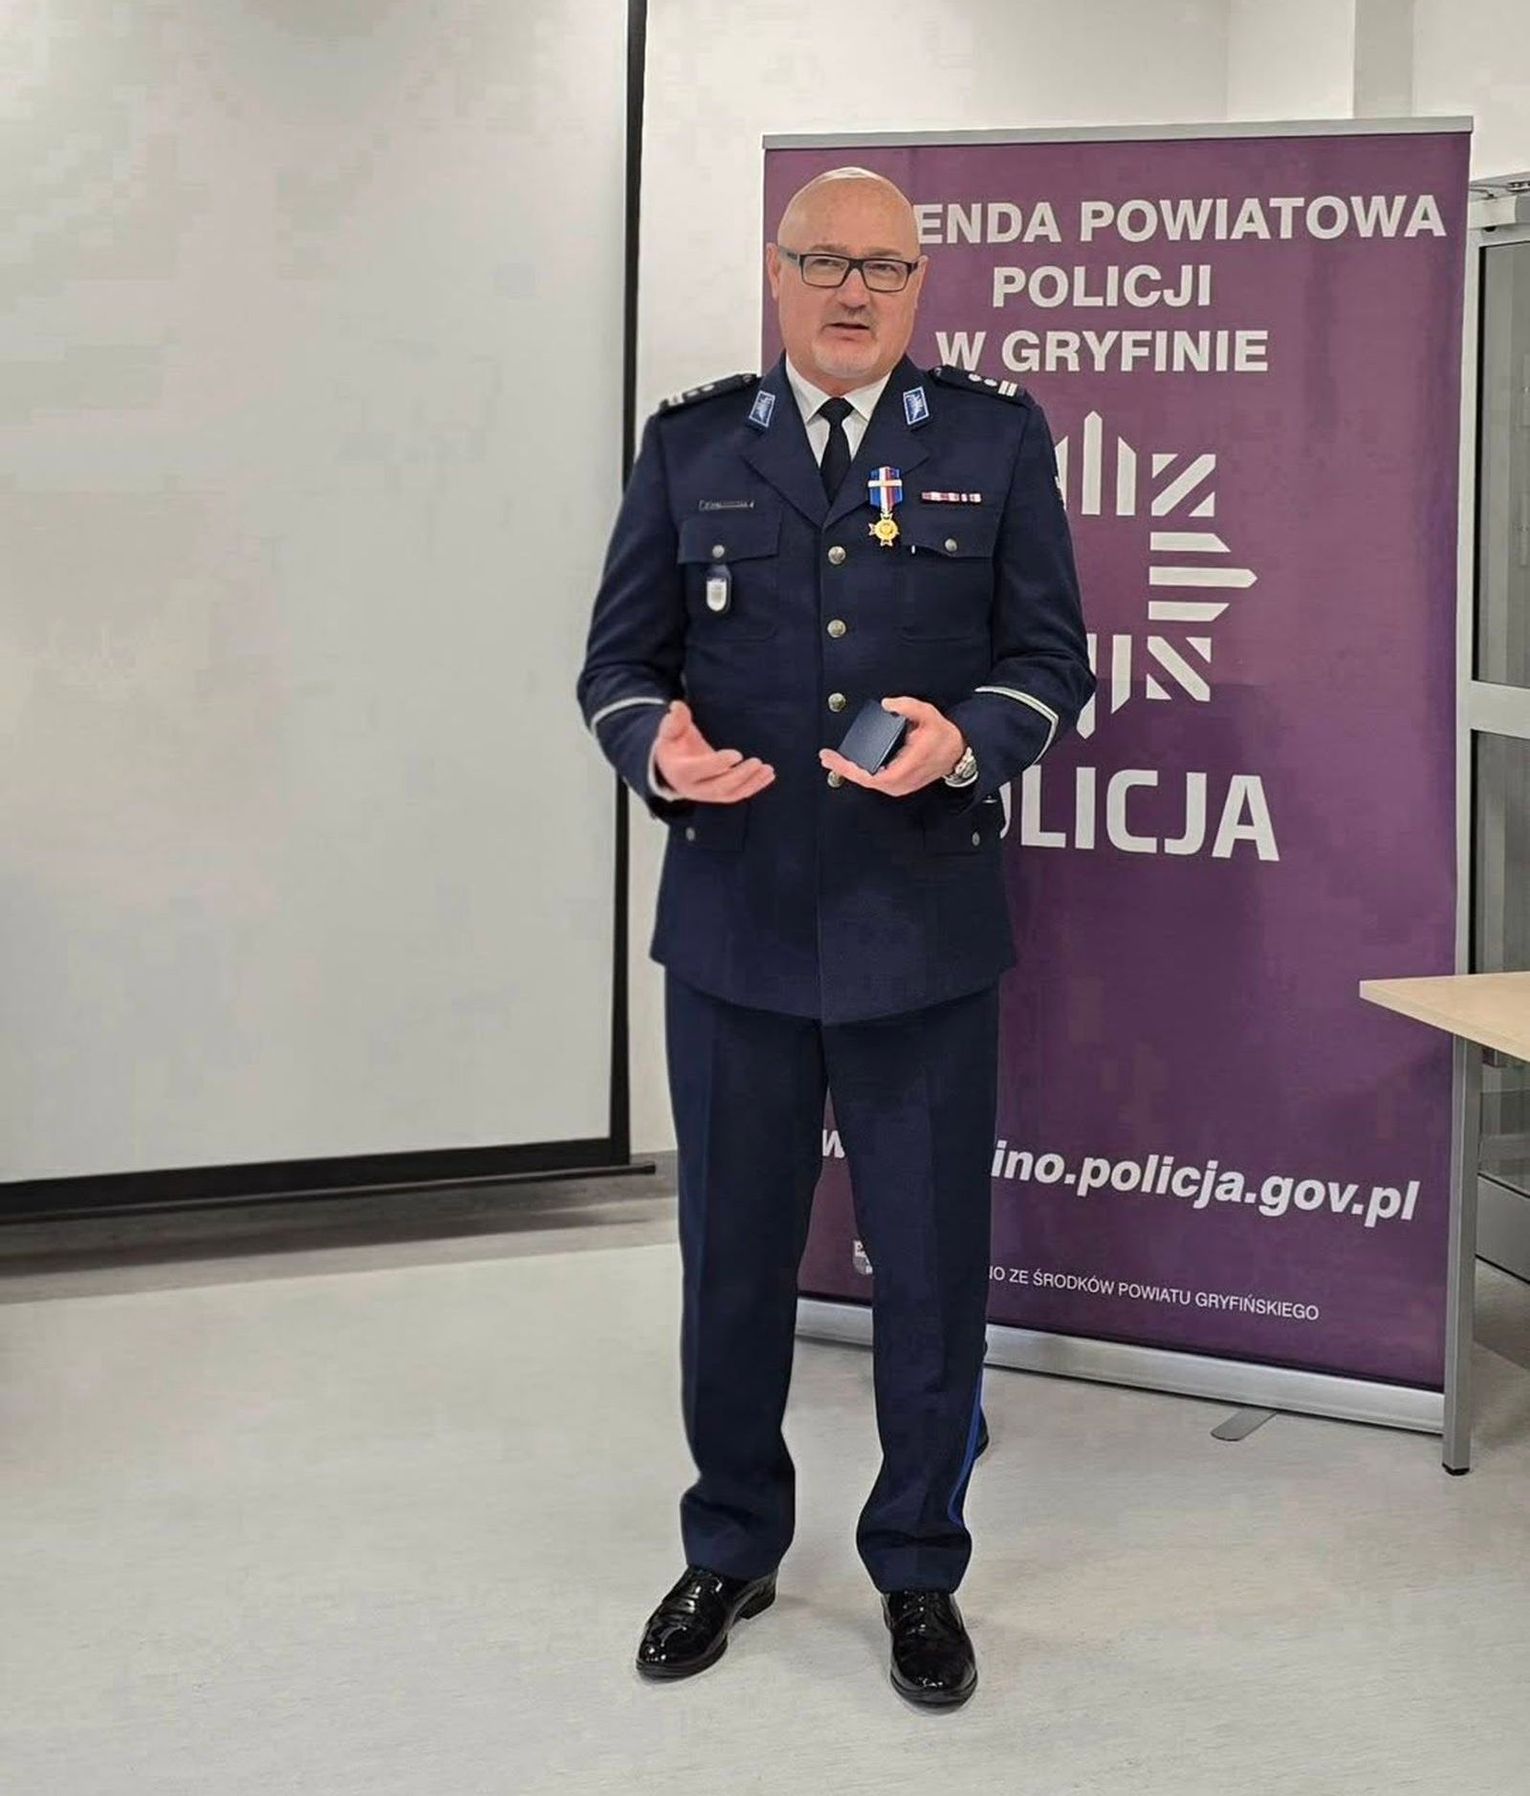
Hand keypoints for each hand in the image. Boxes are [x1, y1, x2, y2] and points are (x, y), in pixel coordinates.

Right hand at [655, 699, 775, 803]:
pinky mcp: (719, 795)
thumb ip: (675, 720)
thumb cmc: (673, 746)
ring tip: (768, 769)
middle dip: (739, 776)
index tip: (737, 754)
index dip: (718, 764)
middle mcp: (694, 788)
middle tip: (757, 762)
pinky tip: (768, 776)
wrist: (671, 768)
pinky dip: (754, 786)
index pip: (700, 770)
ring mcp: (707, 795)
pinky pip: (738, 794)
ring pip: (731, 794)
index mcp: (680, 771)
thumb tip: (677, 705)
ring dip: (751, 783)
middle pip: (718, 787)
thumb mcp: (670, 732)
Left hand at [818, 697, 964, 796]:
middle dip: (844, 769)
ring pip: (869, 783)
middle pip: (866, 781)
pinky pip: (875, 782)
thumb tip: (888, 704)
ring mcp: (902, 786)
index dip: (851, 769)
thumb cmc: (942, 735)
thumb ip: (908, 706)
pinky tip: (850, 766)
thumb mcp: (928, 714)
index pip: (873, 776)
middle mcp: (903, 780)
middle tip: (827, 757)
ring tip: (834, 760)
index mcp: (908, 766)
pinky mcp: (900, 785)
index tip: (835, 759)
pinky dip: (861, 774)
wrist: (957, 751)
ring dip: (851, 772)